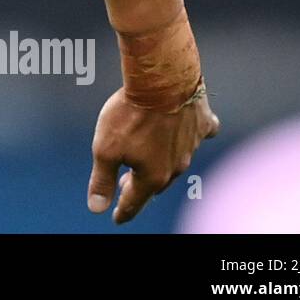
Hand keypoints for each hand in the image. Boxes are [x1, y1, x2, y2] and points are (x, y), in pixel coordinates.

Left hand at [86, 85, 219, 223]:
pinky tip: (187, 132)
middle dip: (140, 186)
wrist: (163, 81)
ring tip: (148, 159)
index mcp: (153, 175)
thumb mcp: (105, 149)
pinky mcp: (202, 124)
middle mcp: (176, 166)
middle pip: (156, 182)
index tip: (117, 218)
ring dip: (161, 162)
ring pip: (176, 161)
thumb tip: (97, 208)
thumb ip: (102, 179)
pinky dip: (191, 135)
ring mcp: (192, 145)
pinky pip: (200, 134)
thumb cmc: (130, 115)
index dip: (123, 211)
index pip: (135, 201)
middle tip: (125, 184)